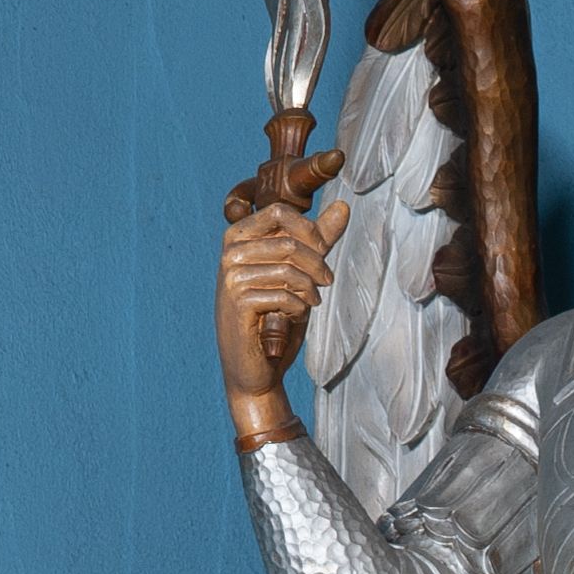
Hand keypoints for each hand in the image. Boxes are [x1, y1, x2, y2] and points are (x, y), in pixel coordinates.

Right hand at [215, 195, 348, 428]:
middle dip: (317, 264)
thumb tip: (344, 206)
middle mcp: (230, 253)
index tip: (323, 250)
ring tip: (312, 301)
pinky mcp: (238, 302)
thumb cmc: (276, 316)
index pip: (279, 210)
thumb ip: (318, 241)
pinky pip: (283, 295)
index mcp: (239, 237)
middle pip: (289, 243)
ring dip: (310, 289)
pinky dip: (298, 307)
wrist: (256, 366)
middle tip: (327, 282)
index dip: (309, 229)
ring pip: (289, 270)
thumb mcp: (301, 273)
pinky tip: (296, 316)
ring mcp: (231, 277)